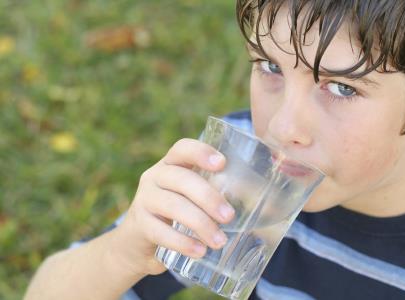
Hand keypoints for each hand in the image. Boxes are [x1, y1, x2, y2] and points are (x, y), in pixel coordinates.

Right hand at [111, 138, 234, 276]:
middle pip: (182, 178)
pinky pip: (161, 232)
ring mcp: (144, 199)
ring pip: (173, 206)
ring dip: (200, 224)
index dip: (201, 152)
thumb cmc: (175, 216)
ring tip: (219, 241)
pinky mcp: (139, 225)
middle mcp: (154, 176)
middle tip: (229, 217)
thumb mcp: (189, 198)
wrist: (136, 243)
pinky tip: (200, 251)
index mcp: (170, 164)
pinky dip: (183, 242)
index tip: (222, 163)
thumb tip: (263, 205)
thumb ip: (212, 193)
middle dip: (208, 197)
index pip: (182, 148)